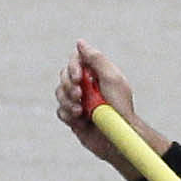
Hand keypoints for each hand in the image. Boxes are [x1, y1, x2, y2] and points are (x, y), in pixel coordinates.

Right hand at [58, 40, 155, 162]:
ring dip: (68, 102)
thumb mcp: (112, 79)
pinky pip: (60, 111)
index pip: (76, 60)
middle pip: (64, 76)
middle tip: (80, 96)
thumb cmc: (120, 108)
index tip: (78, 78)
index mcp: (97, 74)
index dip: (73, 67)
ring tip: (81, 111)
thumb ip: (96, 59)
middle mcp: (87, 86)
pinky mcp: (74, 118)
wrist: (118, 138)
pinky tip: (80, 121)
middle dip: (69, 86)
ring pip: (59, 94)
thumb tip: (80, 43)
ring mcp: (79, 102)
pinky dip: (68, 115)